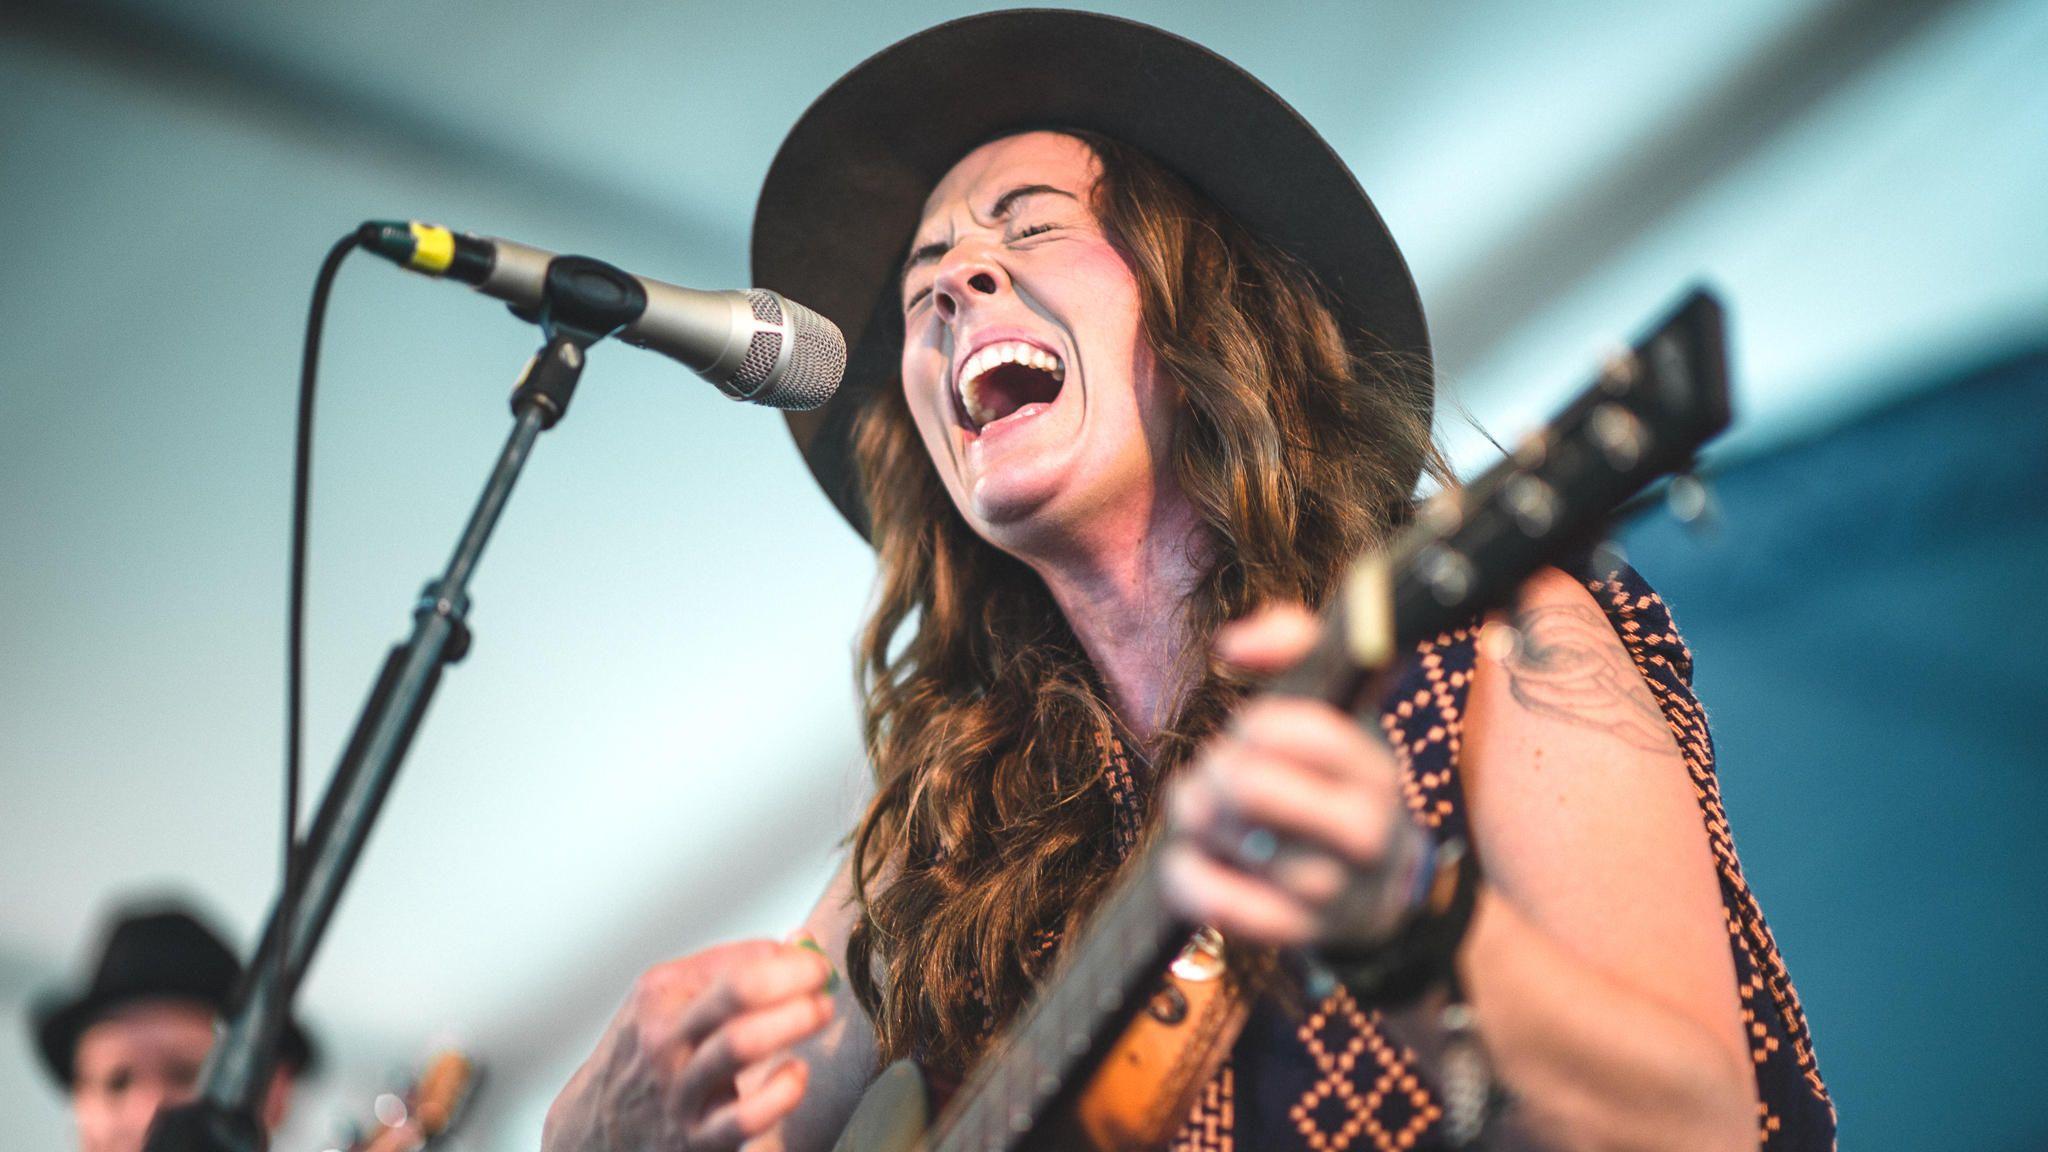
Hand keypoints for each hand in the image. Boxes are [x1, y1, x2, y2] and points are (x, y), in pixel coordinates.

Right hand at [542, 938, 836, 1151]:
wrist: (599, 1123)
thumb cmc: (651, 1050)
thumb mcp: (672, 997)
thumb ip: (733, 967)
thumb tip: (797, 945)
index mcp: (662, 996)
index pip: (738, 965)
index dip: (791, 962)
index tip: (817, 964)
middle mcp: (666, 1040)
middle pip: (738, 993)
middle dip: (794, 981)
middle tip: (823, 982)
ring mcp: (680, 1091)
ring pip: (740, 1045)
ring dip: (794, 1021)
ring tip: (819, 1012)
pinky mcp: (697, 1140)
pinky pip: (745, 1117)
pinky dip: (781, 1093)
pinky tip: (795, 1074)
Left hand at [1160, 604, 1420, 949]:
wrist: (1381, 892)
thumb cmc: (1338, 781)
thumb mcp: (1339, 705)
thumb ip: (1294, 641)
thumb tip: (1232, 645)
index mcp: (1375, 770)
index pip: (1300, 731)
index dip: (1256, 724)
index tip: (1254, 731)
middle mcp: (1364, 834)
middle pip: (1248, 785)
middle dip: (1216, 768)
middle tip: (1220, 771)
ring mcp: (1330, 892)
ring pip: (1223, 836)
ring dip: (1194, 813)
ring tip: (1208, 810)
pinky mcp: (1290, 933)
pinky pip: (1209, 898)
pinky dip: (1184, 872)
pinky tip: (1193, 856)